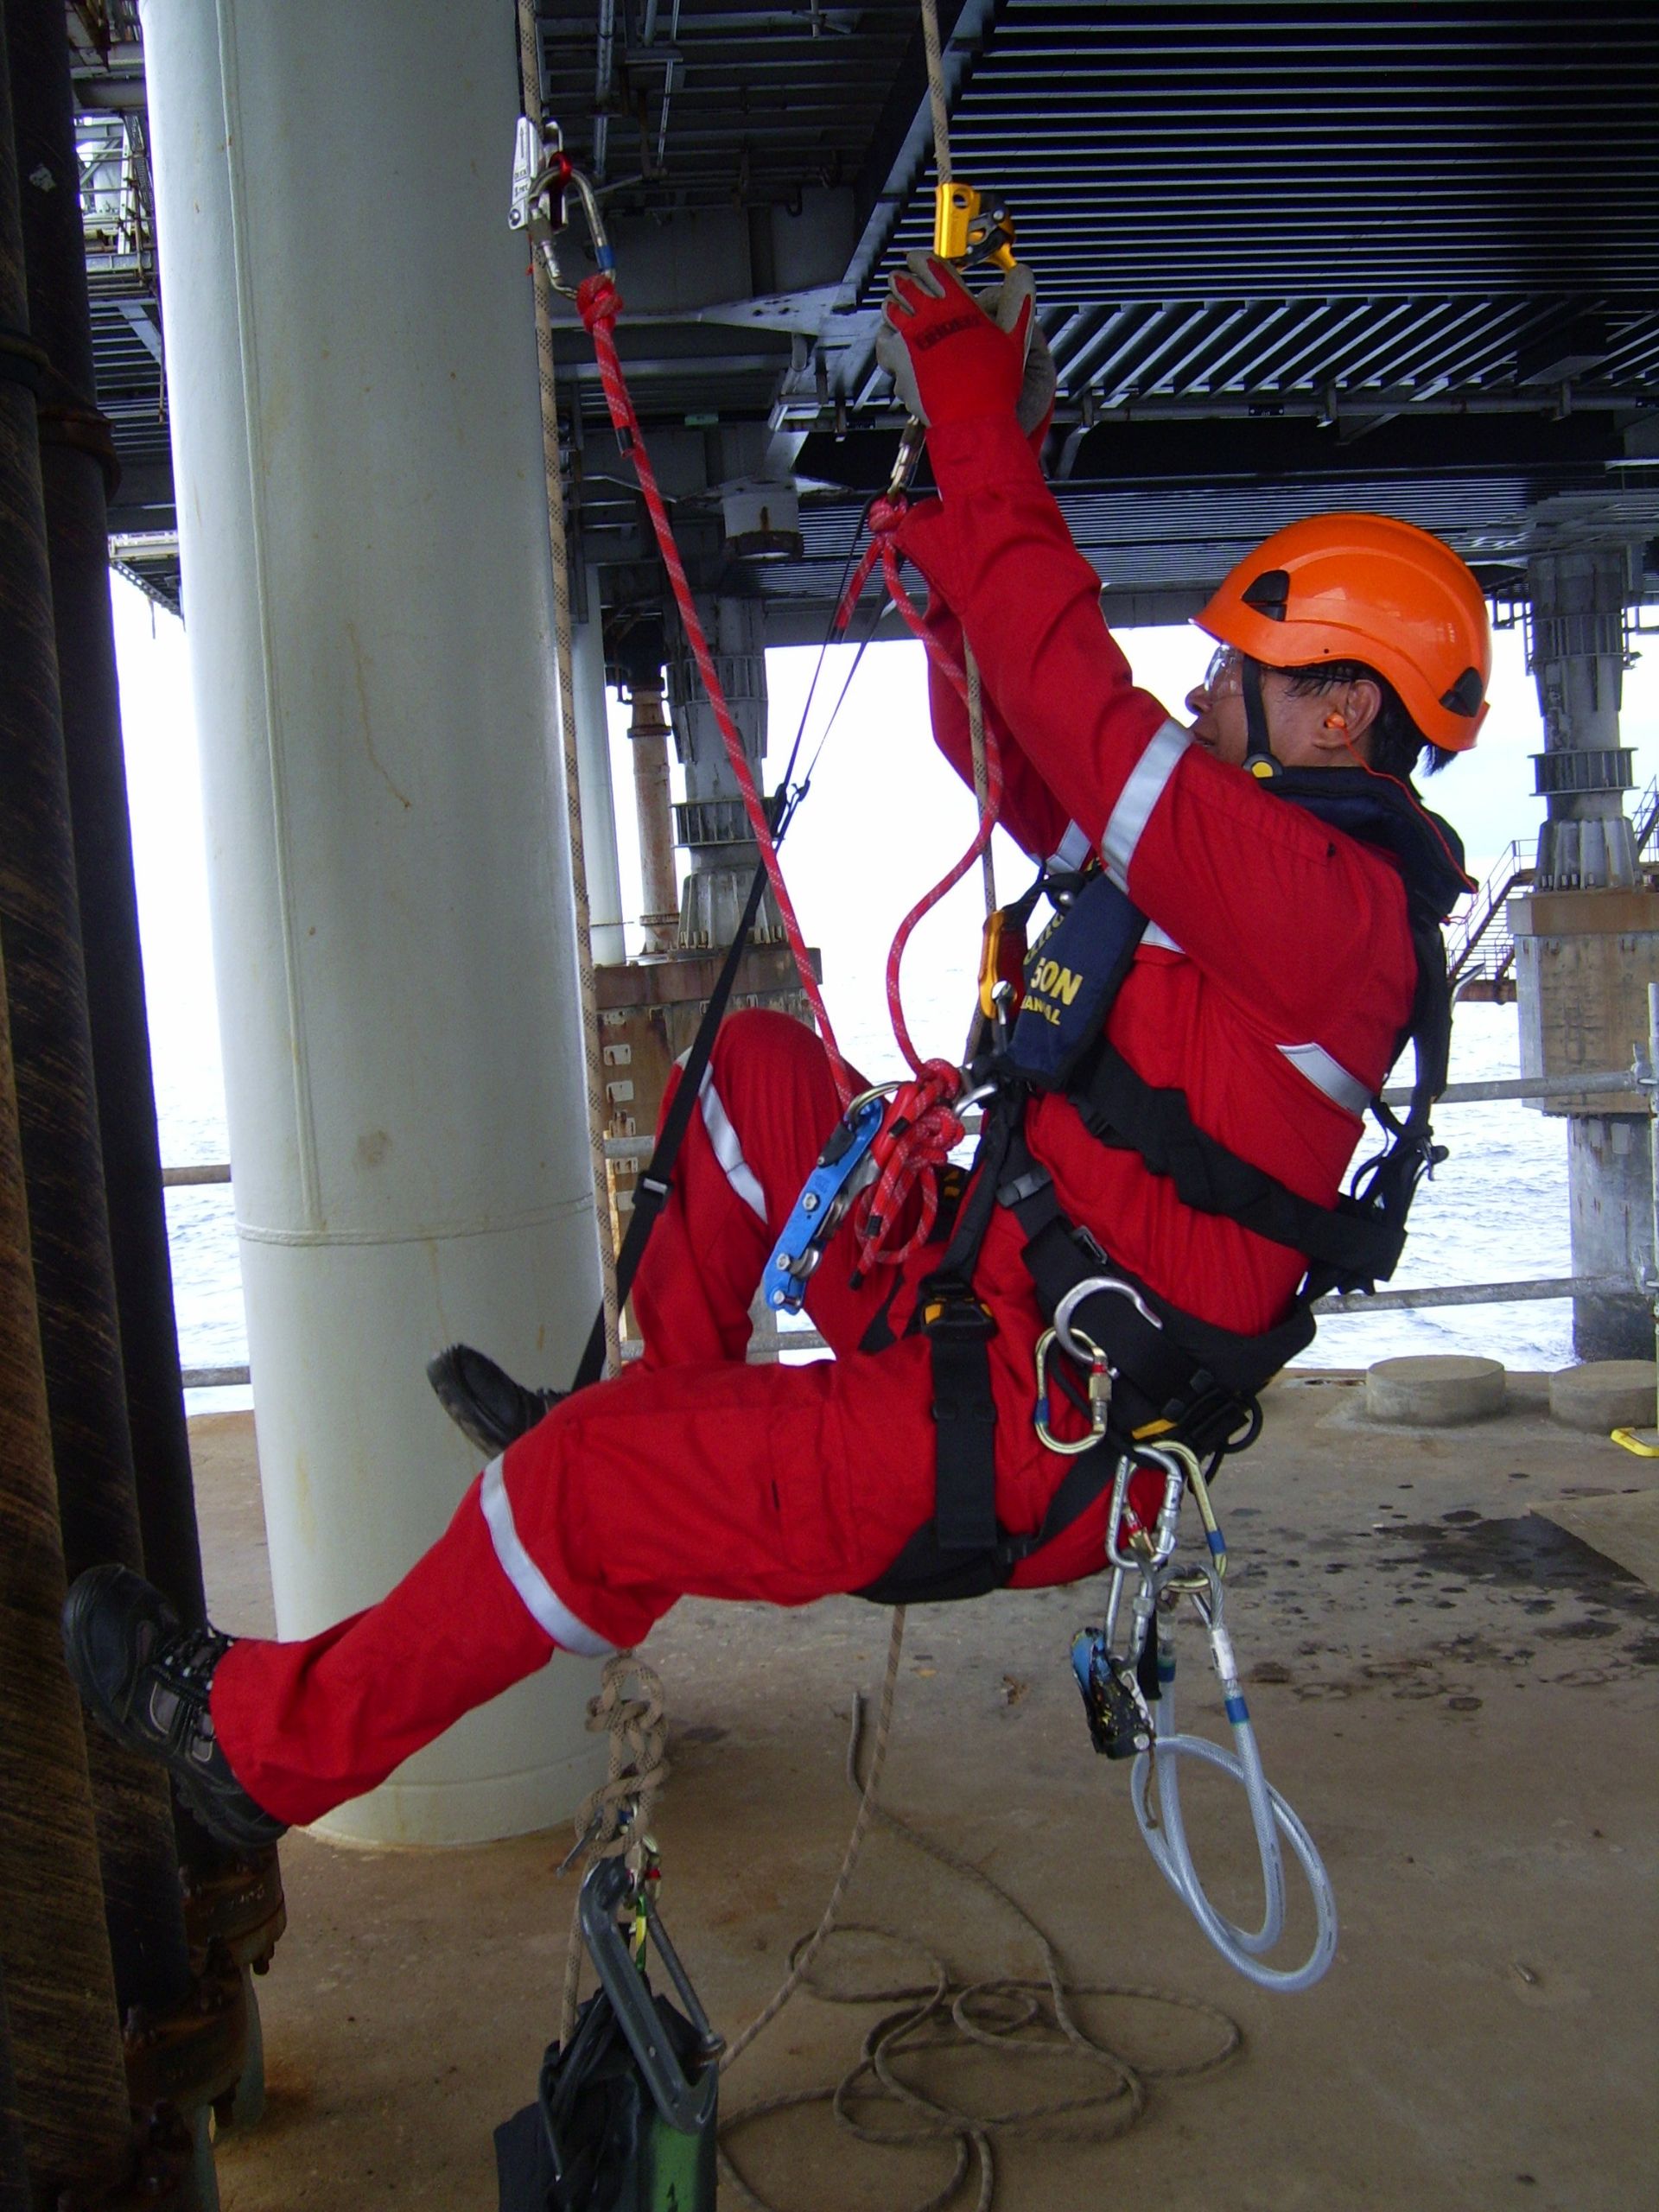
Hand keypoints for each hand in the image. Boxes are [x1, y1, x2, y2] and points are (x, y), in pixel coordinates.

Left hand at [875, 252, 1034, 428]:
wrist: (972, 416)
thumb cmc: (994, 383)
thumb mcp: (1014, 336)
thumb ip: (1018, 301)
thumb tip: (1023, 273)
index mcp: (958, 304)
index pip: (933, 267)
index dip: (922, 259)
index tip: (918, 258)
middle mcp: (931, 315)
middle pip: (906, 284)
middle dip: (903, 278)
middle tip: (901, 277)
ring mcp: (911, 336)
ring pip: (891, 308)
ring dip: (893, 304)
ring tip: (894, 304)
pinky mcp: (898, 360)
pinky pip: (883, 340)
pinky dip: (886, 337)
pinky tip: (891, 338)